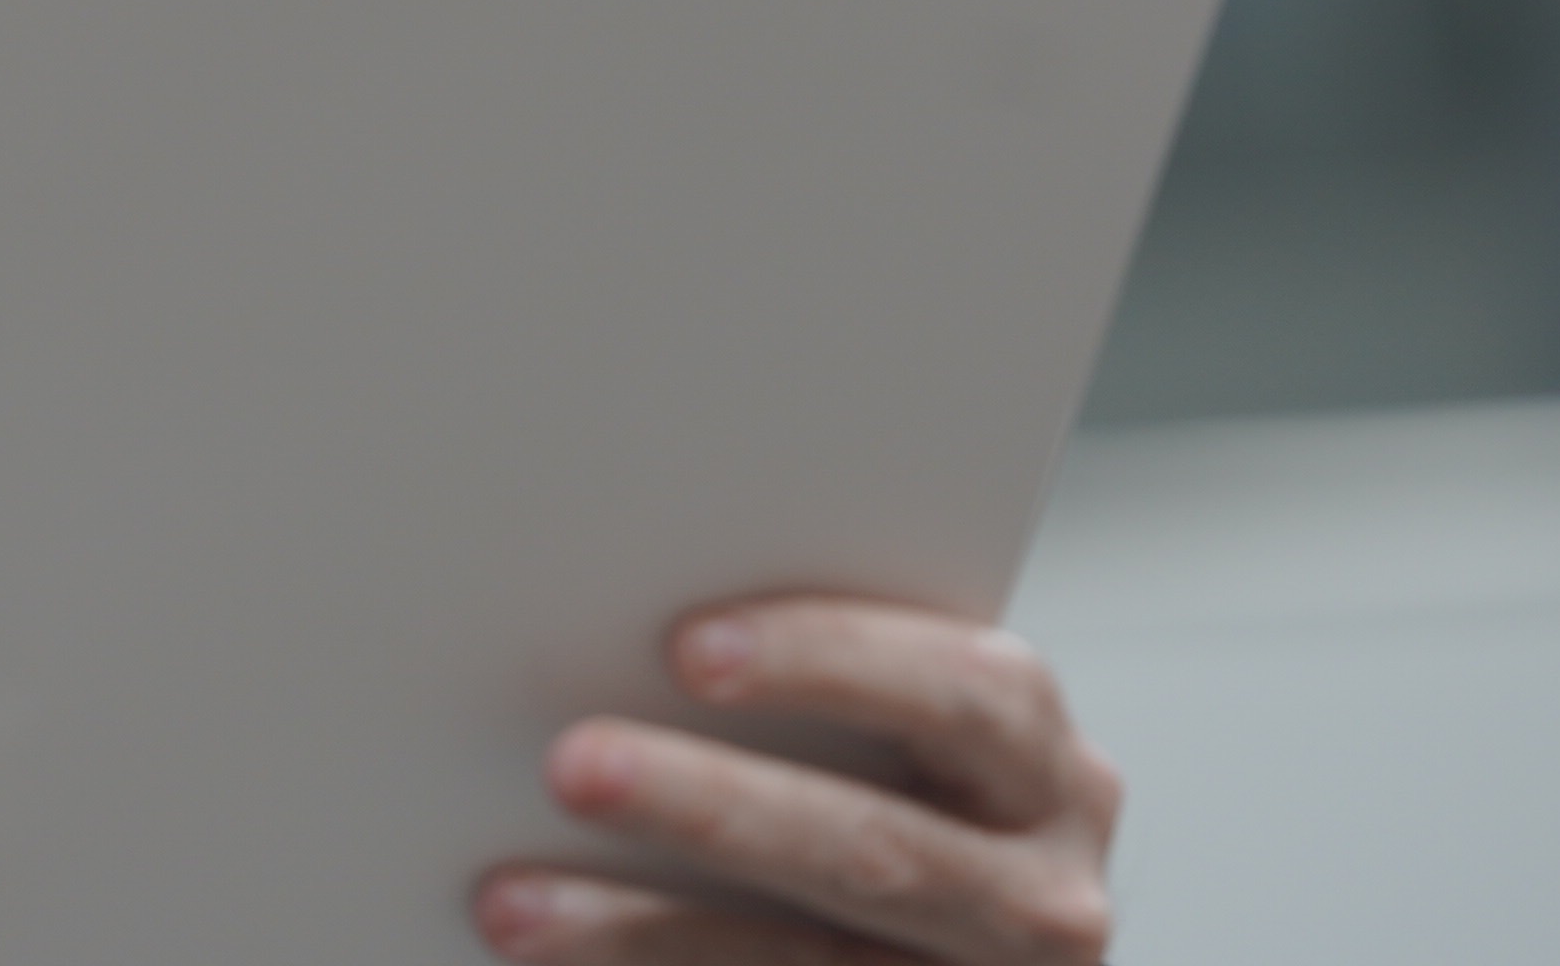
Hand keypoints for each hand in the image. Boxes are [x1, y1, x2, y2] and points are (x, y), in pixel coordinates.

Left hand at [473, 597, 1118, 965]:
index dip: (830, 661)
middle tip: (571, 764)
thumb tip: (609, 627)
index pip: (968, 690)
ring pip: (812, 962)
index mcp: (1040, 766)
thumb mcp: (885, 750)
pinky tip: (556, 961)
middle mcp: (1046, 891)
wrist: (900, 957)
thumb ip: (806, 700)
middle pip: (877, 847)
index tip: (686, 648)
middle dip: (713, 806)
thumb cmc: (866, 808)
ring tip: (513, 905)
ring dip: (645, 930)